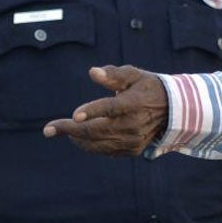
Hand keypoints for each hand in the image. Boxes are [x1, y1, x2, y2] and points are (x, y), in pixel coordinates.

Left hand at [43, 65, 167, 154]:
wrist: (172, 110)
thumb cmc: (146, 87)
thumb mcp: (134, 75)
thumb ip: (113, 74)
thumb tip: (92, 72)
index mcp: (133, 103)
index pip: (110, 108)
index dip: (92, 111)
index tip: (74, 115)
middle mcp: (133, 124)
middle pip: (96, 130)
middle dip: (69, 129)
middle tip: (49, 129)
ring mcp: (132, 140)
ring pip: (97, 143)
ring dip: (77, 138)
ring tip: (64, 130)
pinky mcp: (132, 149)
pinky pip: (105, 150)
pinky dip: (90, 145)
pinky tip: (81, 137)